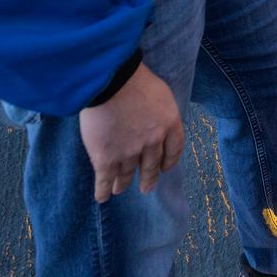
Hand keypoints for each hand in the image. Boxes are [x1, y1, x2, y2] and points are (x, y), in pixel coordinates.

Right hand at [77, 63, 183, 202]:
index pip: (174, 149)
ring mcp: (129, 152)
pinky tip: (102, 197)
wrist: (112, 82)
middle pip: (151, 165)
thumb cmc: (135, 79)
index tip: (165, 168)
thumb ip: (161, 111)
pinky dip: (103, 190)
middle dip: (148, 178)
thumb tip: (156, 119)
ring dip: (123, 183)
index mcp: (169, 124)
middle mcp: (152, 142)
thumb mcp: (161, 93)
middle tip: (146, 187)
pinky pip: (105, 179)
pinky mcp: (106, 158)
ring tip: (120, 189)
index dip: (169, 161)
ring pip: (126, 174)